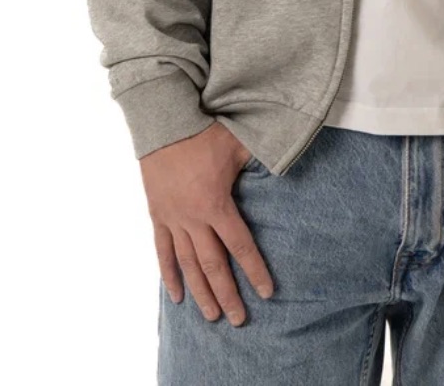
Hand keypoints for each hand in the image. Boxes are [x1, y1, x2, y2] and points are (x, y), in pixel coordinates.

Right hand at [141, 121, 274, 326]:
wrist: (163, 124)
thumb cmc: (204, 132)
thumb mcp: (238, 144)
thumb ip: (260, 159)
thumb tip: (285, 161)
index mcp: (216, 204)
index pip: (241, 246)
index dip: (255, 271)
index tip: (267, 293)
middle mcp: (194, 218)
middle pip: (213, 265)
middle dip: (228, 294)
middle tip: (238, 320)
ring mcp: (173, 219)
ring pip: (188, 265)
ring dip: (201, 293)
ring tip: (212, 316)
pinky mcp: (158, 215)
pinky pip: (162, 252)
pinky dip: (169, 275)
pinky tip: (177, 297)